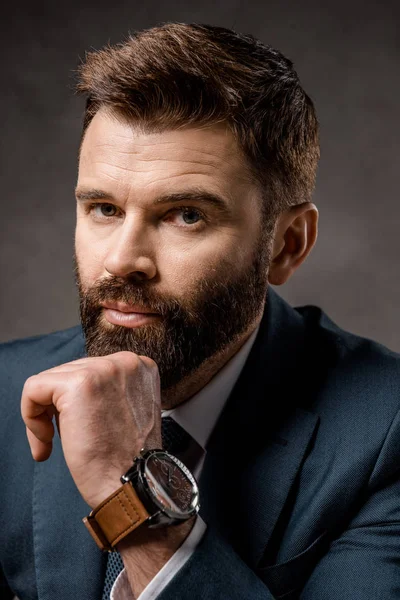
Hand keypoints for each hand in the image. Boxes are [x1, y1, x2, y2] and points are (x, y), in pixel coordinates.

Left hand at [20, 352, 161, 507]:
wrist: (132, 484)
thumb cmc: (125, 459)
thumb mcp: (126, 411)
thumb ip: (107, 390)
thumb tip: (65, 388)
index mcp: (140, 366)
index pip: (90, 371)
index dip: (75, 402)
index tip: (78, 429)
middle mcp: (126, 361)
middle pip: (69, 372)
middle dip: (57, 408)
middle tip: (57, 441)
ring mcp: (104, 369)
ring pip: (49, 380)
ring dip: (44, 415)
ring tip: (51, 444)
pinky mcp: (78, 383)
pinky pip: (33, 389)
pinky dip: (30, 416)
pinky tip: (46, 441)